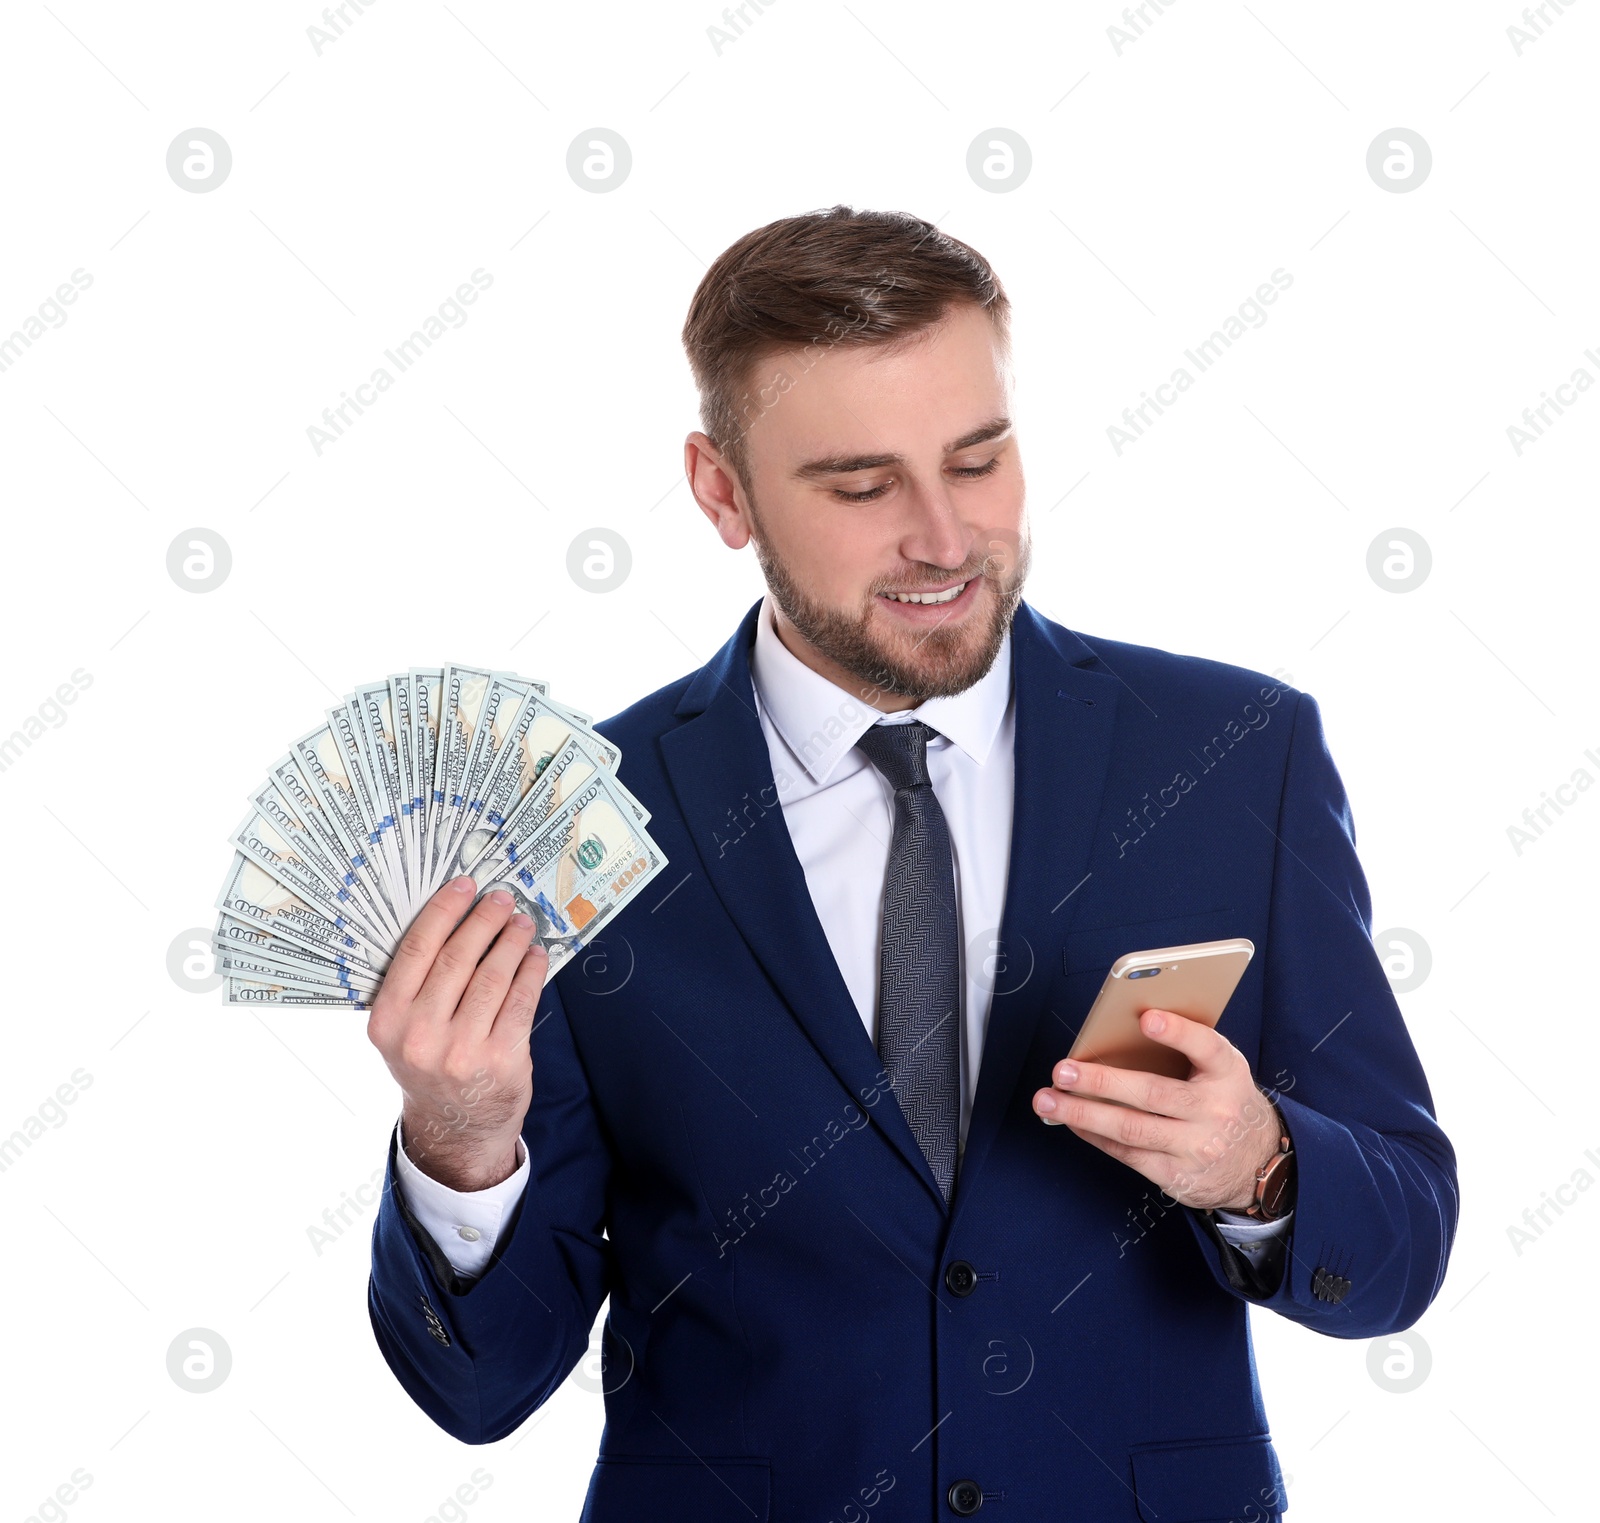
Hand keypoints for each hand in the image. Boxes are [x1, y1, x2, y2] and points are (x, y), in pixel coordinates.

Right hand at [366, 876, 549, 1190]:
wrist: (454, 1127)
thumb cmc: (430, 1066)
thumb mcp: (402, 1031)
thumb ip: (416, 985)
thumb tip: (456, 917)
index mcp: (388, 1021)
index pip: (416, 950)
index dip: (444, 910)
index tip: (464, 885)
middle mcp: (420, 1036)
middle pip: (458, 958)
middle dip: (484, 920)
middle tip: (502, 899)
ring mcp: (461, 1050)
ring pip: (493, 976)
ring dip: (512, 941)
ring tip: (522, 923)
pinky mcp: (500, 1060)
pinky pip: (521, 1001)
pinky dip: (531, 971)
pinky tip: (535, 955)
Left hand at [1032, 1008, 1284, 1210]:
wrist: (1259, 1163)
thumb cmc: (1224, 1100)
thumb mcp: (1220, 1070)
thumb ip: (1185, 1049)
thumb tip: (1118, 1032)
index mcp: (1227, 1074)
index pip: (1207, 1048)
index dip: (1178, 1033)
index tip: (1146, 1018)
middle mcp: (1216, 1111)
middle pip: (1153, 1094)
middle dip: (1101, 1082)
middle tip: (1062, 1071)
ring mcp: (1197, 1148)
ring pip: (1132, 1129)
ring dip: (1083, 1114)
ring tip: (1049, 1101)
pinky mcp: (1178, 1176)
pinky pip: (1128, 1155)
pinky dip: (1094, 1136)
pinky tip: (1071, 1122)